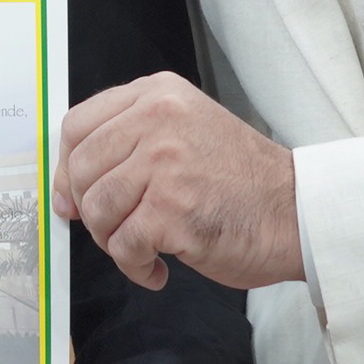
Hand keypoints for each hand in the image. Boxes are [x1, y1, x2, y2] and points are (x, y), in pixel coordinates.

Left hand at [56, 73, 304, 290]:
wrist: (296, 211)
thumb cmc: (240, 180)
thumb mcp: (184, 131)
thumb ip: (129, 142)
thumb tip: (67, 188)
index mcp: (157, 95)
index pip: (77, 125)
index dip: (67, 168)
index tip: (74, 195)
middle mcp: (158, 120)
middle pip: (81, 170)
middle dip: (89, 210)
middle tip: (116, 229)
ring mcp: (165, 164)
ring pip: (97, 210)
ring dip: (112, 241)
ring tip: (142, 246)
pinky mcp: (173, 211)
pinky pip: (123, 246)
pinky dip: (135, 266)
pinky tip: (157, 268)